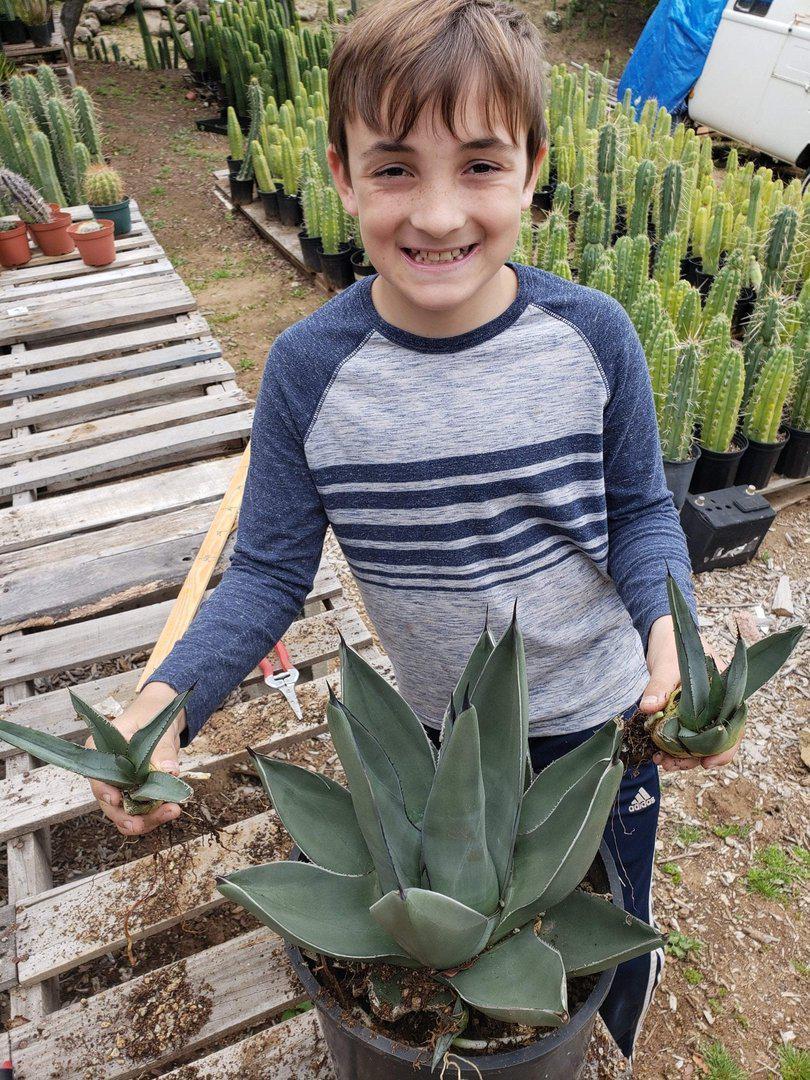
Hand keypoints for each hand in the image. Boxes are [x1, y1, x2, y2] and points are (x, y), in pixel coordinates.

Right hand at [85, 681, 185, 835]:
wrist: (162, 715)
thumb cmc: (151, 714)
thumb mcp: (156, 726)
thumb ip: (161, 749)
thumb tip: (169, 771)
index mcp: (100, 751)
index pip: (97, 776)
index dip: (104, 792)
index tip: (116, 800)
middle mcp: (107, 773)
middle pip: (109, 804)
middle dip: (127, 817)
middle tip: (143, 823)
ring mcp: (121, 785)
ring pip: (126, 813)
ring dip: (146, 819)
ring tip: (170, 812)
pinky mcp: (136, 792)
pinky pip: (141, 811)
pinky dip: (154, 814)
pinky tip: (170, 810)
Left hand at [640, 616, 734, 772]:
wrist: (664, 638)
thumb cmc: (674, 648)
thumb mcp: (667, 665)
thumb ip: (659, 685)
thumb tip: (649, 707)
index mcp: (725, 695)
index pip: (734, 728)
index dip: (725, 750)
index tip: (708, 763)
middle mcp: (716, 708)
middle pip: (714, 742)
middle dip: (694, 758)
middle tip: (672, 765)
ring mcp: (700, 713)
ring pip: (697, 743)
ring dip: (681, 756)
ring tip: (662, 762)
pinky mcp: (684, 716)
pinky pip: (681, 736)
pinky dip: (671, 747)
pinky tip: (657, 753)